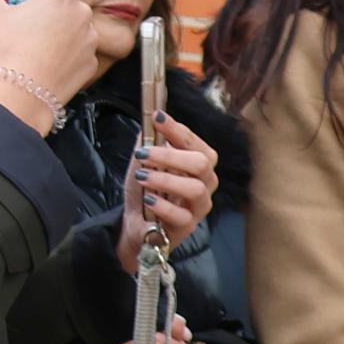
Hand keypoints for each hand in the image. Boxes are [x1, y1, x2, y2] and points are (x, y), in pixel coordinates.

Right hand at [0, 0, 104, 124]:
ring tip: (43, 41)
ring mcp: (90, 39)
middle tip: (36, 16)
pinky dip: (70, 52)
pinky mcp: (91, 62)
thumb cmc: (7, 53)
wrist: (22, 97)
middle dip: (58, 4)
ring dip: (66, 28)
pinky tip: (51, 61)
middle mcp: (81, 13)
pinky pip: (82, 50)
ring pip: (80, 25)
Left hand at [118, 114, 216, 273]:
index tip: (158, 118)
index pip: (195, 143)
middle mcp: (205, 182)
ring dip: (165, 179)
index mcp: (198, 163)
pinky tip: (149, 199)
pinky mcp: (188, 226)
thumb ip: (148, 142)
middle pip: (201, 163)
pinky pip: (182, 215)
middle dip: (170, 155)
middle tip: (143, 153)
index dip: (177, 129)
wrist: (138, 224)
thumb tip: (149, 119)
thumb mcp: (144, 164)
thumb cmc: (147, 190)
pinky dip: (163, 205)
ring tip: (141, 176)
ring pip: (195, 189)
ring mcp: (199, 205)